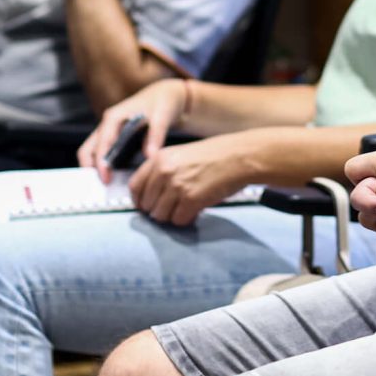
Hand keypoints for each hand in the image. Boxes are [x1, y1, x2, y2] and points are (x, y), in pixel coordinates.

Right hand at [77, 81, 186, 181]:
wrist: (164, 95)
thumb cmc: (162, 102)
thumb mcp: (161, 116)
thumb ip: (155, 136)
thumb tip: (150, 157)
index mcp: (114, 117)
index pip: (102, 143)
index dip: (101, 163)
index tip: (106, 179)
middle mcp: (107, 124)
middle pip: (88, 149)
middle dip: (91, 168)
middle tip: (102, 187)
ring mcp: (108, 131)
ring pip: (93, 152)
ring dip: (96, 168)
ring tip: (107, 186)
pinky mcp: (114, 137)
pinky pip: (102, 153)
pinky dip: (104, 165)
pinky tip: (115, 178)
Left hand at [129, 135, 250, 226]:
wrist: (240, 156)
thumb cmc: (215, 156)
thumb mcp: (181, 155)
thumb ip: (162, 172)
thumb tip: (151, 199)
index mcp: (159, 158)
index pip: (135, 187)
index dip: (140, 201)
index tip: (146, 207)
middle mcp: (164, 171)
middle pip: (147, 205)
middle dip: (159, 210)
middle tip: (174, 208)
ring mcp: (177, 185)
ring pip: (160, 216)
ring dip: (172, 216)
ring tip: (186, 208)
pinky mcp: (191, 199)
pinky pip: (179, 220)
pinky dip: (187, 219)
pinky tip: (196, 210)